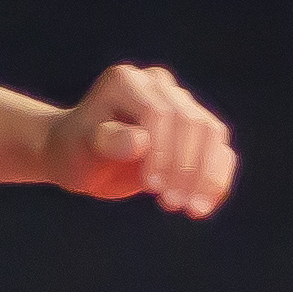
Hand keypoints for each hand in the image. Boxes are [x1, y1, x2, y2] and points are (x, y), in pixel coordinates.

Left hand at [44, 65, 235, 217]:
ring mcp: (180, 104)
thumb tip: (141, 141)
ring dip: (206, 175)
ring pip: (212, 134)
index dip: (162, 151)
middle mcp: (158, 85)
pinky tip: (202, 207)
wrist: (79, 157)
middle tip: (171, 203)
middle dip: (186, 166)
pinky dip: (216, 180)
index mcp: (127, 82)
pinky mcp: (193, 130)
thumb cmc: (74, 149)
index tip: (150, 186)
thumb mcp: (80, 147)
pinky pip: (218, 150)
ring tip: (190, 209)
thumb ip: (108, 140)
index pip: (159, 113)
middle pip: (191, 122)